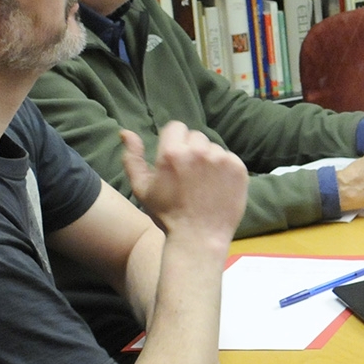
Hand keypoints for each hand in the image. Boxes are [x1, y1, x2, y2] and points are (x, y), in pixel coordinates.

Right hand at [121, 123, 246, 250]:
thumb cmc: (166, 214)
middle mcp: (199, 151)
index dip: (173, 141)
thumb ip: (132, 157)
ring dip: (208, 159)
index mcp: (172, 153)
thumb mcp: (142, 187)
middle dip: (190, 150)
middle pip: (195, 136)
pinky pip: (229, 158)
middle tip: (188, 174)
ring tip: (202, 183)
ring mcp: (222, 159)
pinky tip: (216, 186)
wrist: (198, 236)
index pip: (176, 127)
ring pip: (213, 147)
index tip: (174, 158)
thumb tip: (125, 132)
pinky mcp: (238, 168)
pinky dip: (224, 168)